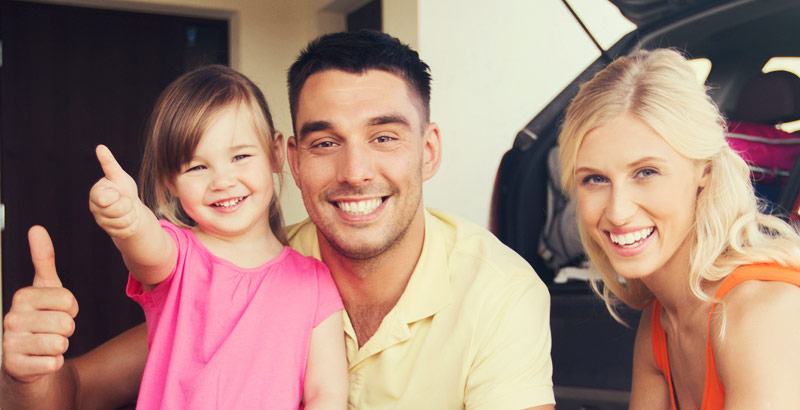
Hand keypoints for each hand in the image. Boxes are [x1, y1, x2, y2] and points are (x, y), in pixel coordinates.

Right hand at [2, 226, 78, 382]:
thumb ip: (43, 259)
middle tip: (51, 330)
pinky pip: (54, 363)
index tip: (57, 312)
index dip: (70, 309)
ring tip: (46, 344)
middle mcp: (12, 318)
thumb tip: (36, 229)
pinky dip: (54, 363)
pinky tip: (41, 359)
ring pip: (60, 343)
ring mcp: (10, 343)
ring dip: (60, 346)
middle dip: (66, 329)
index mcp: (22, 297)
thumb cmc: (39, 319)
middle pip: (66, 323)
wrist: (25, 358)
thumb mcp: (45, 288)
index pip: (68, 301)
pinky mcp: (14, 367)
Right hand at [89, 144, 141, 237]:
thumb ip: (109, 163)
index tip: (118, 192)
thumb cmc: (122, 188)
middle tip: (125, 201)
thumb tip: (100, 147)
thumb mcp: (118, 175)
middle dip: (127, 205)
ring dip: (131, 214)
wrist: (130, 206)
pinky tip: (129, 219)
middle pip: (118, 210)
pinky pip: (127, 230)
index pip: (106, 199)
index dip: (117, 196)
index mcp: (95, 194)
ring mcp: (102, 222)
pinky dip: (132, 224)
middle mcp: (95, 209)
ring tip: (127, 209)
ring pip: (124, 221)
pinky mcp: (112, 232)